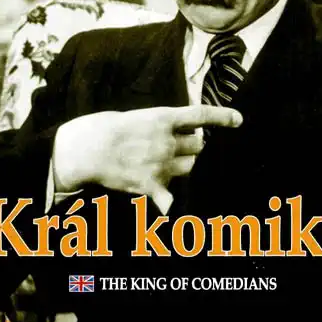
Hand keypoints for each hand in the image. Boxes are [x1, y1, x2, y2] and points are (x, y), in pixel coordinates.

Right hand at [53, 105, 241, 203]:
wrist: (83, 150)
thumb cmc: (104, 129)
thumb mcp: (135, 117)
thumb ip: (160, 126)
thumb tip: (176, 134)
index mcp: (162, 119)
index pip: (200, 115)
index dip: (222, 117)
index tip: (238, 120)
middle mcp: (167, 141)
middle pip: (198, 146)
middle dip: (192, 146)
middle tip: (175, 146)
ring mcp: (161, 165)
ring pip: (189, 168)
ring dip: (182, 166)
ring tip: (161, 164)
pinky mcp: (151, 185)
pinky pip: (170, 198)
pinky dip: (169, 201)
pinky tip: (167, 205)